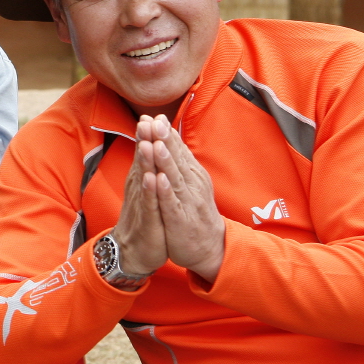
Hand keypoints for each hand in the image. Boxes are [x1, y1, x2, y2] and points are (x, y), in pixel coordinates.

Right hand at [114, 116, 168, 276]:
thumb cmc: (142, 218)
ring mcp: (142, 203)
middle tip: (146, 119)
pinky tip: (151, 178)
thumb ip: (146, 169)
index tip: (153, 115)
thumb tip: (149, 146)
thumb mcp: (144, 191)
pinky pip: (149, 203)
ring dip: (145, 160)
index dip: (149, 135)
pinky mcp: (147, 219)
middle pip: (142, 161)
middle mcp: (139, 188)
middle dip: (145, 140)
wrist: (133, 250)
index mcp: (141, 179)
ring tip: (148, 142)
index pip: (145, 153)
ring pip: (144, 178)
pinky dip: (149, 190)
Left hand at [148, 116, 226, 281]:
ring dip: (164, 161)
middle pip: (176, 159)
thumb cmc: (194, 211)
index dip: (166, 134)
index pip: (178, 150)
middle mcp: (192, 185)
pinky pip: (172, 204)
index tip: (154, 116)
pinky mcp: (180, 220)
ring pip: (174, 178)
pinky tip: (158, 179)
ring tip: (155, 144)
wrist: (210, 247)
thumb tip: (170, 135)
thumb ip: (180, 161)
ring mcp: (187, 202)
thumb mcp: (189, 182)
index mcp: (192, 175)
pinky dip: (165, 191)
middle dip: (164, 140)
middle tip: (154, 122)